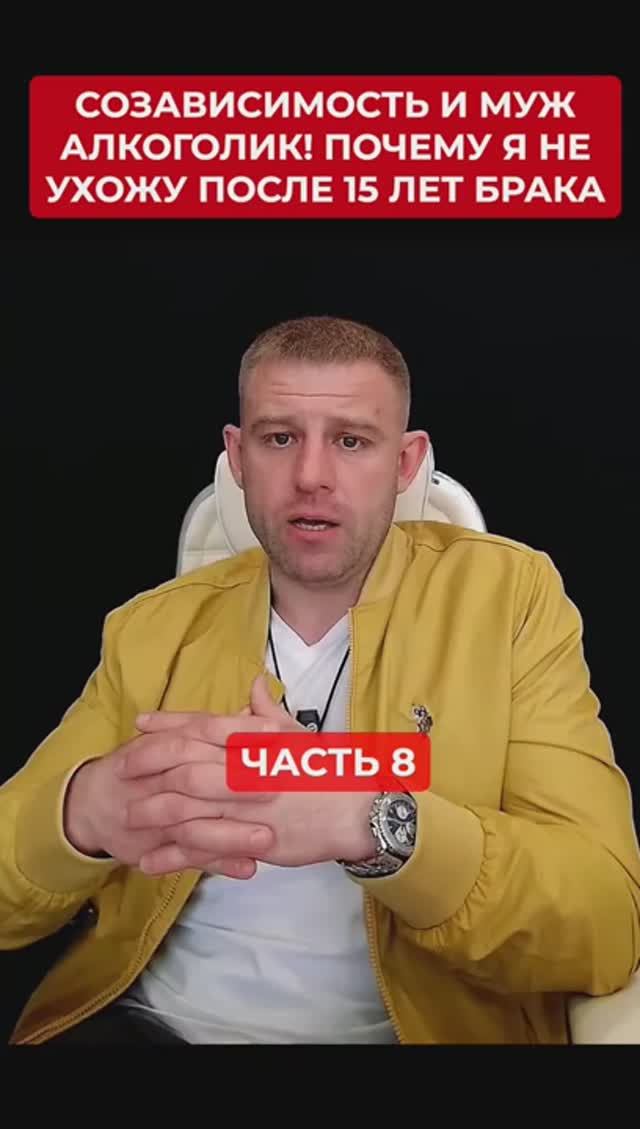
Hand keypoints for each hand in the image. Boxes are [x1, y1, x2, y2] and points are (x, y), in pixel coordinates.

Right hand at [62, 699, 280, 878]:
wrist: (94, 803)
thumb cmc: (143, 768)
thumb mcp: (176, 739)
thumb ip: (220, 727)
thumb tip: (257, 701)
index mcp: (172, 745)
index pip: (206, 730)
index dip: (239, 730)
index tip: (273, 730)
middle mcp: (163, 778)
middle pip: (200, 777)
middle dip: (238, 783)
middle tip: (277, 786)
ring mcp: (160, 816)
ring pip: (197, 825)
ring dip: (232, 832)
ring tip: (267, 837)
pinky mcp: (157, 847)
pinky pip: (190, 857)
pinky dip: (219, 863)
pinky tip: (247, 867)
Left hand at [127, 674, 376, 875]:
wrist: (360, 812)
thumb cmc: (329, 771)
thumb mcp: (300, 735)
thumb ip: (270, 712)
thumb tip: (254, 684)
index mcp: (256, 742)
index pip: (205, 726)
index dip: (169, 724)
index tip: (140, 723)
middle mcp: (247, 771)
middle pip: (185, 764)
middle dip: (149, 766)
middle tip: (121, 769)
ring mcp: (248, 808)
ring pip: (189, 807)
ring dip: (153, 812)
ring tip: (126, 817)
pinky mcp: (252, 841)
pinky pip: (206, 850)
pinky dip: (174, 855)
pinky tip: (150, 861)